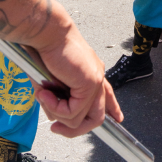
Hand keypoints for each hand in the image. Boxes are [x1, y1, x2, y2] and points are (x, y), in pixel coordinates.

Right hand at [28, 24, 122, 138]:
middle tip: (55, 129)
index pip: (107, 95)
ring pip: (82, 118)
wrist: (46, 32)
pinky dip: (55, 107)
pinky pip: (73, 112)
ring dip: (57, 113)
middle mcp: (97, 77)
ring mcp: (95, 82)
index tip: (118, 118)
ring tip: (42, 97)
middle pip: (97, 117)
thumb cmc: (44, 47)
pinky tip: (45, 94)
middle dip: (75, 129)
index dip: (113, 108)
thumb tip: (53, 117)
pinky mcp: (90, 84)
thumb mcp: (49, 78)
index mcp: (91, 72)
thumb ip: (54, 98)